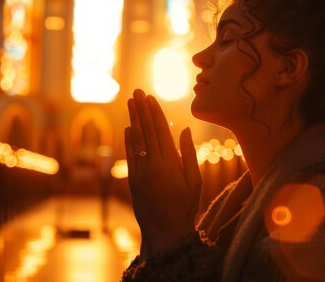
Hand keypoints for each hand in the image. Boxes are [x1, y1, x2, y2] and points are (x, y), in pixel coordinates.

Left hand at [125, 89, 201, 257]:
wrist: (165, 232)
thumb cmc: (185, 207)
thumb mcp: (195, 182)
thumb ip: (189, 154)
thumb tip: (184, 129)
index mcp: (171, 163)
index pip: (161, 131)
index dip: (154, 112)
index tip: (150, 98)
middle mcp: (153, 165)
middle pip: (146, 131)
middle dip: (141, 110)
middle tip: (136, 92)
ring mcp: (141, 172)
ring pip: (136, 140)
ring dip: (133, 119)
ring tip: (130, 102)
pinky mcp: (133, 180)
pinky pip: (130, 155)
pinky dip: (129, 139)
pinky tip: (129, 127)